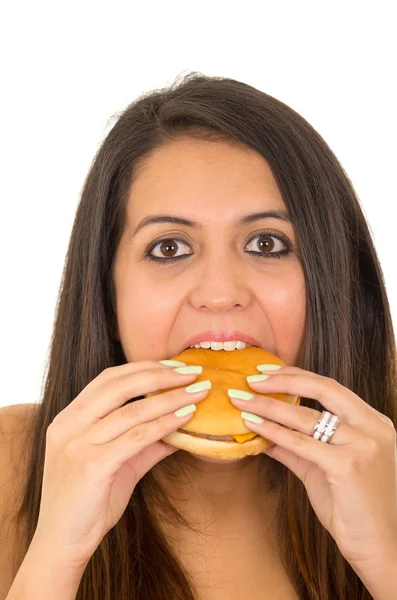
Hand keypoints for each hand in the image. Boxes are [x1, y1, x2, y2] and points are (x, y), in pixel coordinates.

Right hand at [32, 361, 208, 569]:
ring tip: (199, 392)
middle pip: (120, 385)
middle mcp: (69, 424)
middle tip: (193, 372)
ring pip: (132, 410)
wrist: (62, 543)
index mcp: (69, 417)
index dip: (144, 367)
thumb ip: (145, 442)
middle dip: (160, 374)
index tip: (175, 366)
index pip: (109, 378)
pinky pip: (136, 437)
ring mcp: (77, 443)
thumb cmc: (88, 502)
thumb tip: (181, 425)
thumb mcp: (118, 463)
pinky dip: (164, 424)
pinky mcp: (90, 465)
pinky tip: (186, 417)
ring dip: (171, 397)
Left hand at [228, 366, 396, 568]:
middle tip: (251, 380)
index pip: (330, 387)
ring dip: (268, 406)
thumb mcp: (322, 469)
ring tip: (241, 401)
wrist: (379, 547)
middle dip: (282, 380)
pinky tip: (252, 425)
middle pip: (323, 388)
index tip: (267, 373)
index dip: (296, 376)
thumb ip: (296, 448)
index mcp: (372, 422)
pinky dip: (273, 431)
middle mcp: (372, 427)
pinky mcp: (348, 465)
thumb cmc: (353, 508)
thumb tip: (264, 432)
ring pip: (307, 415)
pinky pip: (301, 442)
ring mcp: (363, 444)